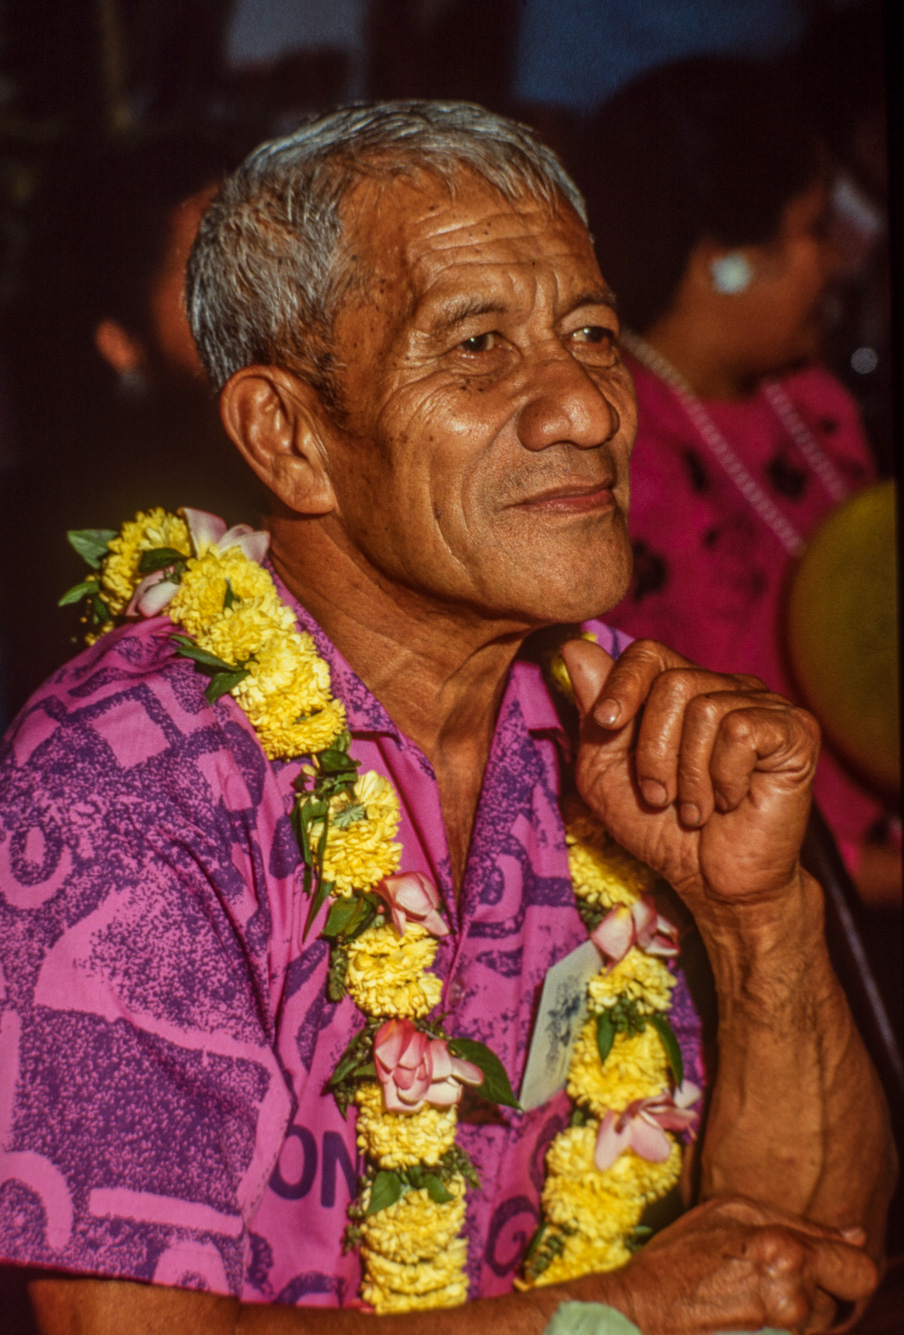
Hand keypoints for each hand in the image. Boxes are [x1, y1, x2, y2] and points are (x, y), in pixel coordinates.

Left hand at [561, 638, 819, 913]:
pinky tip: (732, 803)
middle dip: (654, 751)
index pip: (649, 654)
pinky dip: (724, 778)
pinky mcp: (795, 731)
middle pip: (673, 684)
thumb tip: (574, 647)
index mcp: (682, 691)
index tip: (605, 724)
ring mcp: (764, 706)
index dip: (622, 684)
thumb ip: (591, 716)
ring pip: (705, 710)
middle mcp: (726, 688)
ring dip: (689, 776)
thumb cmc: (660, 828)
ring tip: (697, 809)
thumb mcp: (605, 775)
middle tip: (660, 797)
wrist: (716, 883)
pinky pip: (741, 731)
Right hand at [605, 1196, 877, 1334]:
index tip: (830, 1261)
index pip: (857, 1267)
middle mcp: (791, 1293)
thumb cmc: (681, 1255)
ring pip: (825, 1321)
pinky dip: (786, 1328)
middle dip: (832, 1289)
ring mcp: (783, 1328)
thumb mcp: (731, 1213)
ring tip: (758, 1294)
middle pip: (847, 1298)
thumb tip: (855, 1236)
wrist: (642, 1312)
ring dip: (804, 1310)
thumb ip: (800, 1224)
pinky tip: (751, 1315)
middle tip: (798, 1280)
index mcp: (784, 1248)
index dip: (846, 1264)